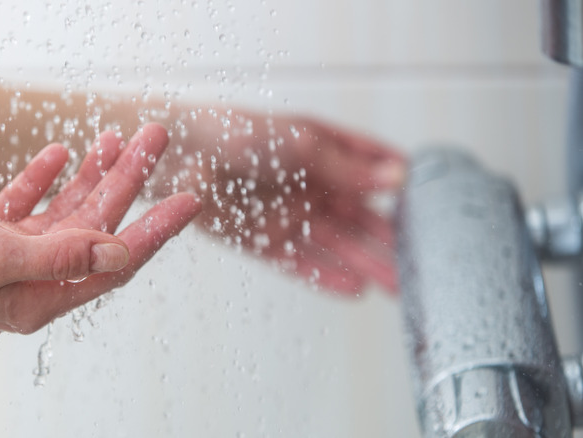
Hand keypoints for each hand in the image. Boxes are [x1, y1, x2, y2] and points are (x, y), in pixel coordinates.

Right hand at [0, 123, 200, 349]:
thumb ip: (63, 255)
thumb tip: (119, 252)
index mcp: (40, 297)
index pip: (115, 262)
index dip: (156, 229)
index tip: (189, 199)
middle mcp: (30, 278)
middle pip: (95, 226)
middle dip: (128, 181)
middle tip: (155, 137)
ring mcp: (6, 254)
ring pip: (65, 209)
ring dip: (93, 172)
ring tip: (119, 135)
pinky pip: (25, 202)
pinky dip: (43, 178)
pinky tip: (60, 153)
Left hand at [189, 113, 404, 294]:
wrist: (181, 155)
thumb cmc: (237, 133)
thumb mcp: (301, 144)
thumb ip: (348, 167)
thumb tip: (399, 177)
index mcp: (323, 153)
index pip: (372, 169)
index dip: (401, 186)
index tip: (434, 207)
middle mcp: (309, 186)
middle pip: (358, 217)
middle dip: (389, 240)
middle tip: (422, 264)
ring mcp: (287, 215)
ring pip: (335, 245)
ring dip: (366, 264)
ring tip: (398, 286)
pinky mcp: (262, 240)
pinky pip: (300, 262)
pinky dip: (326, 276)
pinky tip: (355, 289)